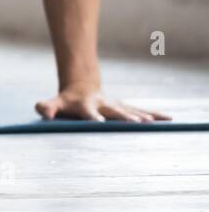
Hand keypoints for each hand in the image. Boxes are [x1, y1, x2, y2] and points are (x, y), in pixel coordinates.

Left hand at [36, 87, 170, 122]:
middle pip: (114, 111)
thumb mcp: (53, 103)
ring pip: (131, 110)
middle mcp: (103, 104)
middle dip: (124, 117)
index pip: (88, 112)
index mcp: (85, 105)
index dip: (93, 117)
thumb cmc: (66, 101)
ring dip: (142, 116)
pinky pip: (141, 110)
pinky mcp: (125, 107)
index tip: (98, 124)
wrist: (81, 87)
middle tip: (135, 123)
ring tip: (153, 122)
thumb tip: (44, 113)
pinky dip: (154, 114)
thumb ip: (46, 107)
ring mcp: (115, 105)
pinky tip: (168, 119)